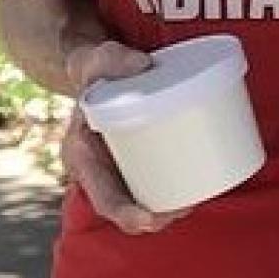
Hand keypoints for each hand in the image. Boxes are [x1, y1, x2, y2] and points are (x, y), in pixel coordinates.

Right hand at [60, 40, 190, 235]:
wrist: (98, 70)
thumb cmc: (96, 68)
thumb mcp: (99, 59)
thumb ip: (113, 59)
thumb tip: (143, 64)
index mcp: (82, 154)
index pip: (102, 196)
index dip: (125, 213)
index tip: (150, 219)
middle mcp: (97, 168)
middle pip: (125, 207)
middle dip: (156, 217)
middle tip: (188, 205)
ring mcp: (116, 167)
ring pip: (140, 201)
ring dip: (167, 210)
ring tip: (196, 200)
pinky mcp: (135, 159)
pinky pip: (150, 183)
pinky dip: (170, 191)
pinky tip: (196, 189)